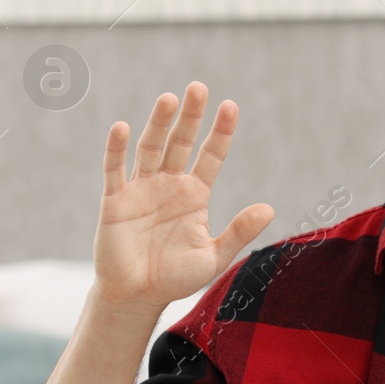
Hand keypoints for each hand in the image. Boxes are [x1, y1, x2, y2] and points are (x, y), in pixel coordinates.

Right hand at [93, 81, 273, 310]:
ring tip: (169, 99)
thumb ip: (239, 231)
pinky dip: (116, 149)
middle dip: (190, 116)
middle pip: (181, 142)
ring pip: (150, 148)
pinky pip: (115, 169)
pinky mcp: (115, 200)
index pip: (211, 155)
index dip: (220, 132)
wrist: (138, 296)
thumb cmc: (176, 277)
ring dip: (158, 123)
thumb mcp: (215, 255)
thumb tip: (269, 208)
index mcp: (195, 194)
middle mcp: (169, 184)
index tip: (231, 106)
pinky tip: (121, 127)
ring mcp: (141, 189)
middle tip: (198, 87)